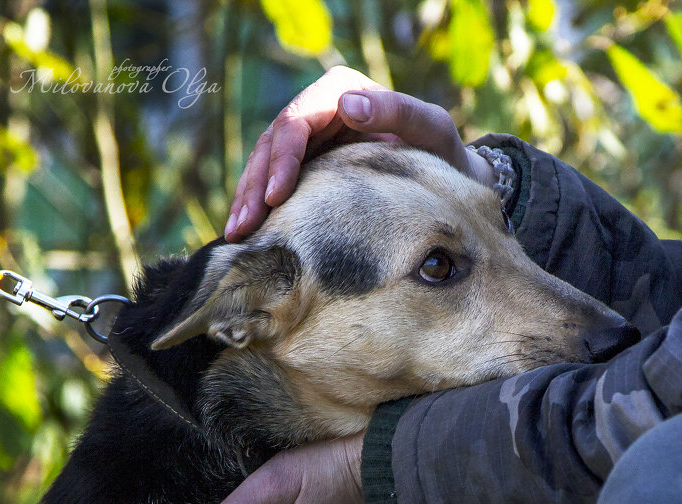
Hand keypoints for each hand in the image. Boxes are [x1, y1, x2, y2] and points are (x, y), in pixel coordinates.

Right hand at [224, 65, 494, 239]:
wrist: (445, 177)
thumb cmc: (441, 152)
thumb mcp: (432, 129)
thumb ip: (398, 112)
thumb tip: (347, 104)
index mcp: (340, 91)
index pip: (297, 121)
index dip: (282, 158)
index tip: (277, 197)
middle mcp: (317, 109)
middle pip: (271, 144)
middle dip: (255, 186)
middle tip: (244, 227)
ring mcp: (308, 139)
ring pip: (263, 164)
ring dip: (247, 199)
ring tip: (236, 235)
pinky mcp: (304, 166)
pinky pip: (272, 183)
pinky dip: (258, 207)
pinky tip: (248, 235)